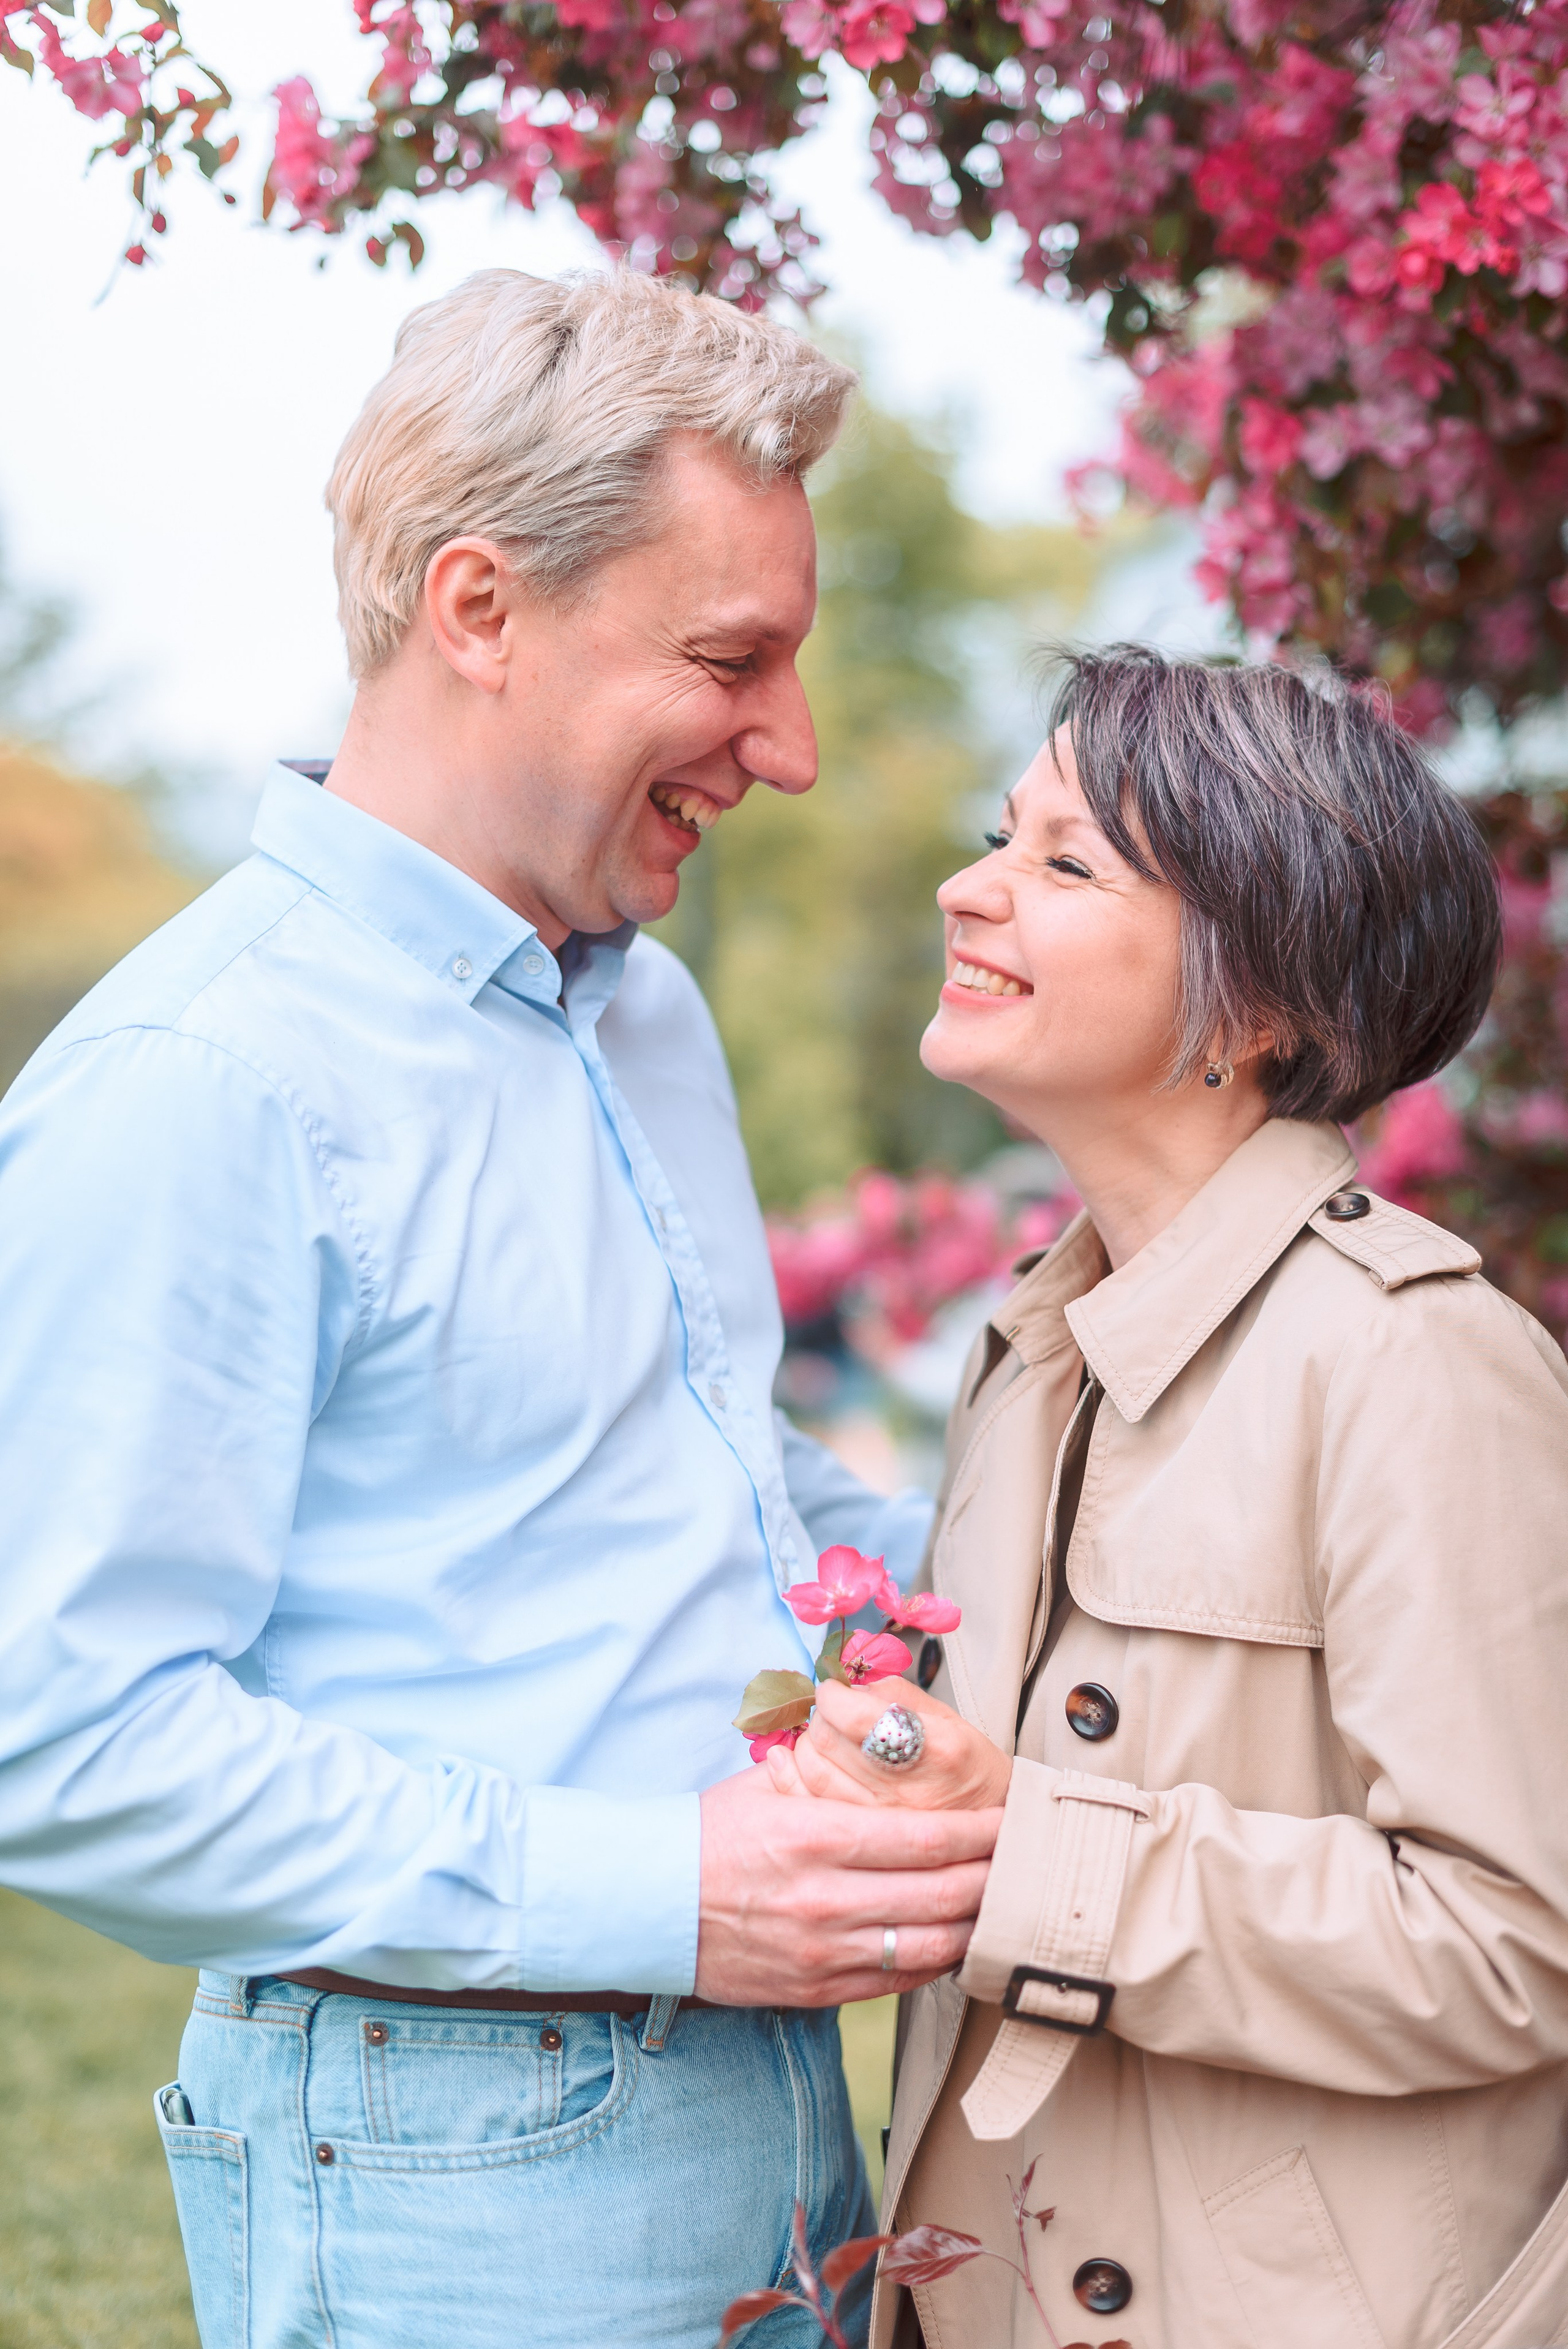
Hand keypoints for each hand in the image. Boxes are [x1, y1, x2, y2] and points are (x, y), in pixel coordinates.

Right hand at [694, 1761, 1000, 2006]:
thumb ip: (830, 1772)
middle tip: (1027, 1861)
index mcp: (816, 1838)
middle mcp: (827, 1900)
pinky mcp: (818, 1990)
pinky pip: (898, 1982)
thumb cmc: (709, 1836)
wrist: (647, 1905)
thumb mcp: (768, 1786)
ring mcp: (825, 1953)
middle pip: (944, 1895)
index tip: (1012, 1819)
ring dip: (977, 1925)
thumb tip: (886, 1742)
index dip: (982, 1832)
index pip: (926, 1839)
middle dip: (995, 1877)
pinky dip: (937, 1961)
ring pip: (931, 1948)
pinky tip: (956, 1940)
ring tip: (1003, 1903)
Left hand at [767, 1677, 1012, 1812]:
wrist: (993, 1829)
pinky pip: (811, 1806)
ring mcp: (884, 1822)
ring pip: (813, 1773)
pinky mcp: (867, 1844)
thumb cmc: (967, 1766)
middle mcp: (906, 1789)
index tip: (834, 1691)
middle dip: (820, 1718)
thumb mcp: (946, 1718)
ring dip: (806, 1748)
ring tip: (823, 1741)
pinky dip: (790, 1780)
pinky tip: (789, 1763)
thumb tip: (844, 1685)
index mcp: (935, 1748)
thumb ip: (893, 1695)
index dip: (832, 1695)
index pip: (855, 1714)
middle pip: (827, 1741)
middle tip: (831, 1715)